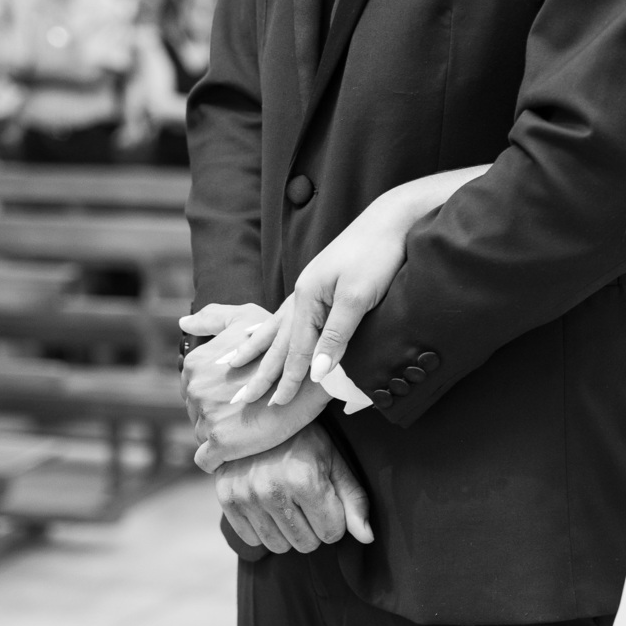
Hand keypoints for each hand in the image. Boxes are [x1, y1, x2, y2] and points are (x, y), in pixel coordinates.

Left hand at [179, 303, 332, 471]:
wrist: (311, 378)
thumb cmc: (280, 344)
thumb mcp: (246, 319)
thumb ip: (212, 318)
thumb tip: (183, 322)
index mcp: (195, 364)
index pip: (192, 388)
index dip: (216, 392)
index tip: (238, 394)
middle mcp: (195, 389)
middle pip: (195, 412)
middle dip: (216, 414)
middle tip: (245, 413)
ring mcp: (206, 417)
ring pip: (201, 434)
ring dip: (220, 435)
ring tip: (247, 430)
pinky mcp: (221, 443)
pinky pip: (206, 461)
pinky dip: (217, 460)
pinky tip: (235, 454)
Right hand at [216, 423, 372, 552]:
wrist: (260, 417)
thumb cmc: (306, 441)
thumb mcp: (335, 463)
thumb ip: (354, 501)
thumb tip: (366, 538)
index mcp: (304, 479)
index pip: (332, 533)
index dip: (334, 519)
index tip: (327, 499)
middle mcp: (272, 490)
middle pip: (305, 545)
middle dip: (312, 528)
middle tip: (306, 501)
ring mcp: (245, 495)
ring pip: (278, 547)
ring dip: (287, 531)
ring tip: (287, 503)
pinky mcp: (226, 498)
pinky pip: (251, 539)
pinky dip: (262, 528)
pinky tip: (266, 504)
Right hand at [225, 192, 411, 405]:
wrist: (391, 219)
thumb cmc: (377, 256)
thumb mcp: (358, 299)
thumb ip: (337, 336)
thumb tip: (317, 372)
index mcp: (308, 299)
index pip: (296, 351)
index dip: (286, 380)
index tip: (274, 405)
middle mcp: (302, 294)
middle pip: (278, 342)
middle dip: (261, 372)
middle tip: (241, 398)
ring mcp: (309, 287)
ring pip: (278, 327)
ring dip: (258, 349)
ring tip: (234, 362)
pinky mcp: (320, 283)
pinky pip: (288, 314)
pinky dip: (272, 328)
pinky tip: (265, 330)